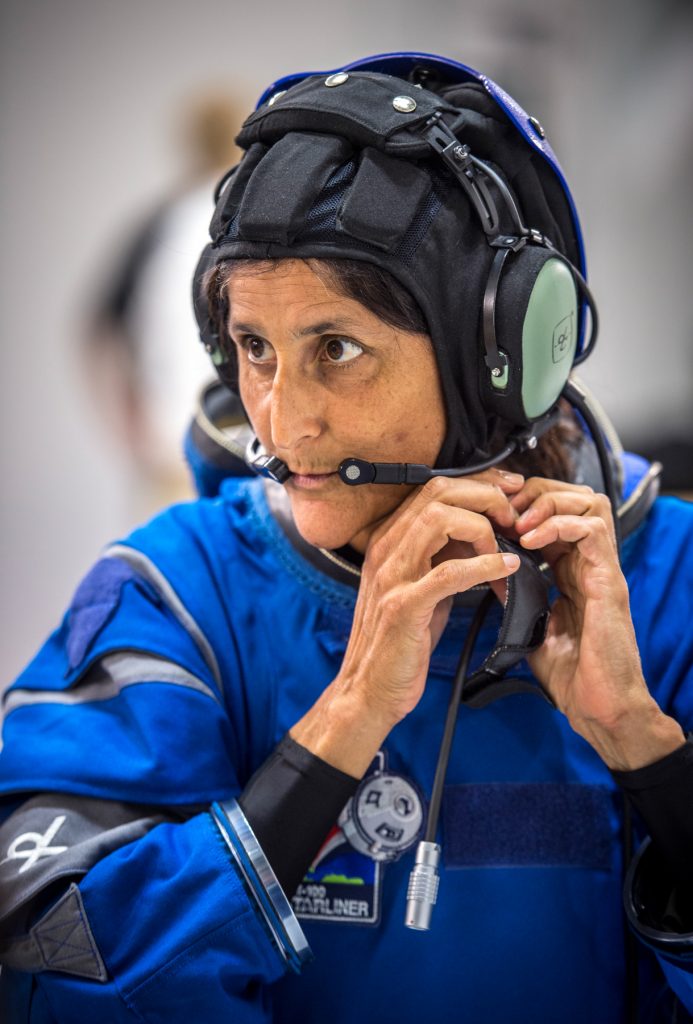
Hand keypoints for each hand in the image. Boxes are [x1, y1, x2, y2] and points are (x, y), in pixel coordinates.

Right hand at [291, 469, 524, 775]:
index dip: (477, 482)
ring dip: (483, 526)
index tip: (510, 490)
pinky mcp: (403, 606)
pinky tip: (506, 568)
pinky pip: (448, 572)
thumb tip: (481, 533)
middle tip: (515, 514)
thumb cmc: (400, 642)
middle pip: (437, 493)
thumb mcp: (422, 588)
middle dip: (484, 495)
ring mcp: (392, 576)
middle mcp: (386, 550)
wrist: (370, 690)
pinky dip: (484, 565)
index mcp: (390, 542)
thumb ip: (442, 557)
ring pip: (439, 520)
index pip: (433, 488)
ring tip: (509, 544)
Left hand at [513, 478, 684, 768]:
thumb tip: (492, 578)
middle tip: (505, 510)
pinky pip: (592, 531)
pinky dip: (558, 525)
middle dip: (537, 493)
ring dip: (548, 503)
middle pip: (575, 496)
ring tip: (518, 523)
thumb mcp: (533, 628)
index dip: (524, 506)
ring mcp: (602, 569)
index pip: (554, 514)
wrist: (598, 708)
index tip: (494, 516)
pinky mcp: (609, 581)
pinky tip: (529, 540)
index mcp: (572, 571)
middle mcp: (590, 564)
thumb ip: (518, 599)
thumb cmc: (571, 676)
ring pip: (589, 502)